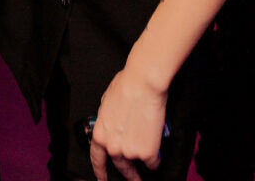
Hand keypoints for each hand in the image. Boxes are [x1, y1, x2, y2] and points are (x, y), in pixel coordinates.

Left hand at [89, 59, 167, 180]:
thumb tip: (113, 122)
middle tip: (134, 178)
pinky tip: (157, 146)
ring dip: (144, 158)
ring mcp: (129, 152)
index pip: (97, 159)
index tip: (103, 178)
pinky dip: (156, 156)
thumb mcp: (107, 101)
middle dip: (128, 173)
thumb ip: (108, 118)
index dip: (100, 171)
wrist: (143, 83)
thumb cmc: (126, 85)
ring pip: (138, 163)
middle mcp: (112, 147)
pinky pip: (153, 161)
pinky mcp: (147, 153)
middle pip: (120, 166)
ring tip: (150, 149)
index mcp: (100, 134)